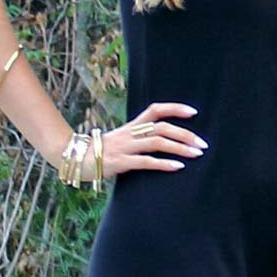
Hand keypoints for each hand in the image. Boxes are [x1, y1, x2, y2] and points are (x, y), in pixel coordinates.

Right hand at [83, 102, 207, 177]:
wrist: (74, 158)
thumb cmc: (101, 151)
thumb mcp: (121, 140)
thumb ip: (139, 138)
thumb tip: (163, 141)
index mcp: (132, 126)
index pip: (156, 110)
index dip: (175, 109)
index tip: (194, 112)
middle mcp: (130, 134)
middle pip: (161, 127)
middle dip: (185, 134)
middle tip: (203, 143)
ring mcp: (125, 147)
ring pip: (157, 142)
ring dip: (180, 148)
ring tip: (197, 154)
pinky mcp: (120, 162)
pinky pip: (145, 162)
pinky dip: (163, 164)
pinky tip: (178, 167)